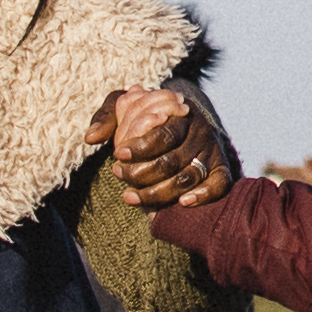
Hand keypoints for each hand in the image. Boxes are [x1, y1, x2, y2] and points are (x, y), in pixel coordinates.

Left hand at [96, 85, 229, 213]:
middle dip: (141, 174)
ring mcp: (211, 151)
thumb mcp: (125, 107)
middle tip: (118, 175)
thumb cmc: (148, 117)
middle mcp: (199, 130)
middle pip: (172, 160)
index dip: (140, 148)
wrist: (184, 122)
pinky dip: (202, 195)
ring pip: (187, 177)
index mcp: (179, 112)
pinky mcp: (221, 169)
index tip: (117, 156)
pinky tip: (182, 203)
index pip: (163, 133)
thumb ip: (107, 117)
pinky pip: (218, 185)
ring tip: (129, 197)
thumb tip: (91, 138)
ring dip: (157, 192)